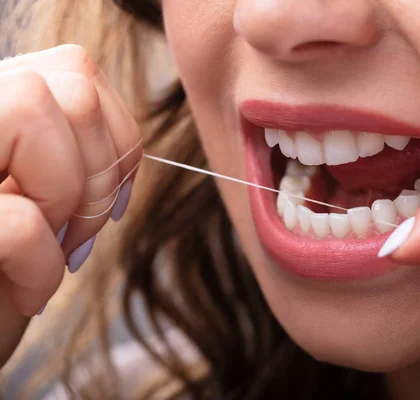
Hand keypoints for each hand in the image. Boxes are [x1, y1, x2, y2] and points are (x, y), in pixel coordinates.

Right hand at [0, 45, 141, 365]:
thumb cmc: (4, 272)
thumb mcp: (46, 198)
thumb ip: (70, 146)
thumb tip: (127, 144)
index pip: (77, 69)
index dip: (118, 140)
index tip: (110, 202)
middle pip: (73, 87)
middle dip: (103, 173)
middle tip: (80, 235)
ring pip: (34, 107)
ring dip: (70, 202)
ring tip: (54, 252)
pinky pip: (16, 218)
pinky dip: (40, 267)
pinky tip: (27, 295)